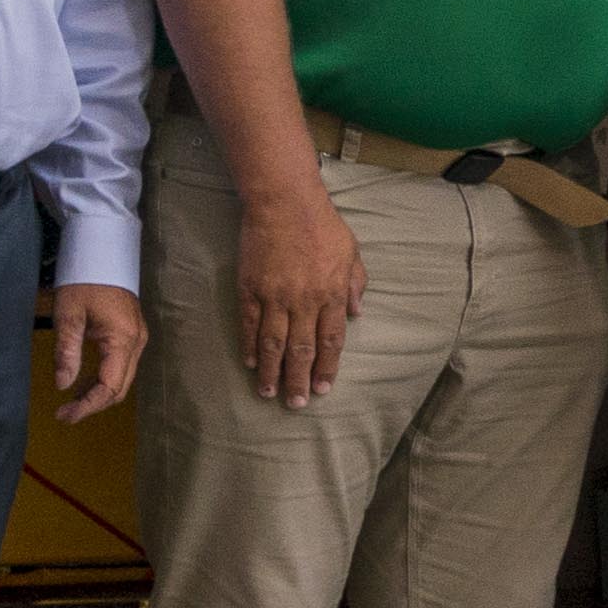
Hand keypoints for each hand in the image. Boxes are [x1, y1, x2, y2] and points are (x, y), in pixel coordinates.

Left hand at [45, 284, 145, 421]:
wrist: (103, 255)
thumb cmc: (84, 282)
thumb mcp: (69, 315)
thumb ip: (67, 351)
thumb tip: (63, 386)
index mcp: (122, 340)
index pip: (109, 386)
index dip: (88, 406)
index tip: (63, 416)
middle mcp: (136, 343)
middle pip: (120, 387)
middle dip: (93, 405)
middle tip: (64, 414)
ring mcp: (137, 338)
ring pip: (122, 379)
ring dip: (97, 394)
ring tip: (70, 402)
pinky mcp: (131, 334)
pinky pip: (120, 367)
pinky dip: (102, 380)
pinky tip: (82, 383)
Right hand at [237, 184, 366, 407]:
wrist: (285, 203)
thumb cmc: (322, 225)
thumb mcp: (352, 252)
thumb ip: (355, 284)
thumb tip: (357, 314)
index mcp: (333, 292)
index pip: (331, 340)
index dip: (327, 367)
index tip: (323, 389)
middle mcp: (306, 300)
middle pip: (302, 349)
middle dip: (299, 379)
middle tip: (296, 404)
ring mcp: (276, 296)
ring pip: (274, 344)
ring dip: (272, 371)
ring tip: (270, 393)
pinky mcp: (251, 289)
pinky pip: (251, 325)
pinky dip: (251, 347)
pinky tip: (252, 364)